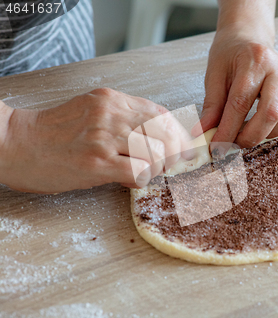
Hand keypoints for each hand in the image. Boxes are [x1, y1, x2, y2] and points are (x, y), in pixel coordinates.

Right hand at [0, 88, 191, 192]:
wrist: (16, 144)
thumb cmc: (54, 133)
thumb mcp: (91, 113)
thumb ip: (123, 120)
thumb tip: (156, 141)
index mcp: (112, 100)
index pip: (160, 112)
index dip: (177, 132)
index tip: (182, 146)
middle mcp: (111, 113)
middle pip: (164, 131)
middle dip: (175, 151)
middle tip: (172, 164)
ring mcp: (104, 137)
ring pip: (156, 151)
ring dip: (158, 167)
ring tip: (146, 172)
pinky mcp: (97, 161)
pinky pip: (139, 170)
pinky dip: (143, 178)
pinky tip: (131, 179)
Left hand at [193, 0, 277, 148]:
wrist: (250, 40)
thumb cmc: (230, 56)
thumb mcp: (215, 75)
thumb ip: (211, 106)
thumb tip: (202, 133)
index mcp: (255, 60)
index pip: (241, 103)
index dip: (228, 129)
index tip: (216, 147)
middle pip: (271, 113)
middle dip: (250, 136)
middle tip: (233, 144)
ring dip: (267, 134)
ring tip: (249, 132)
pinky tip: (268, 127)